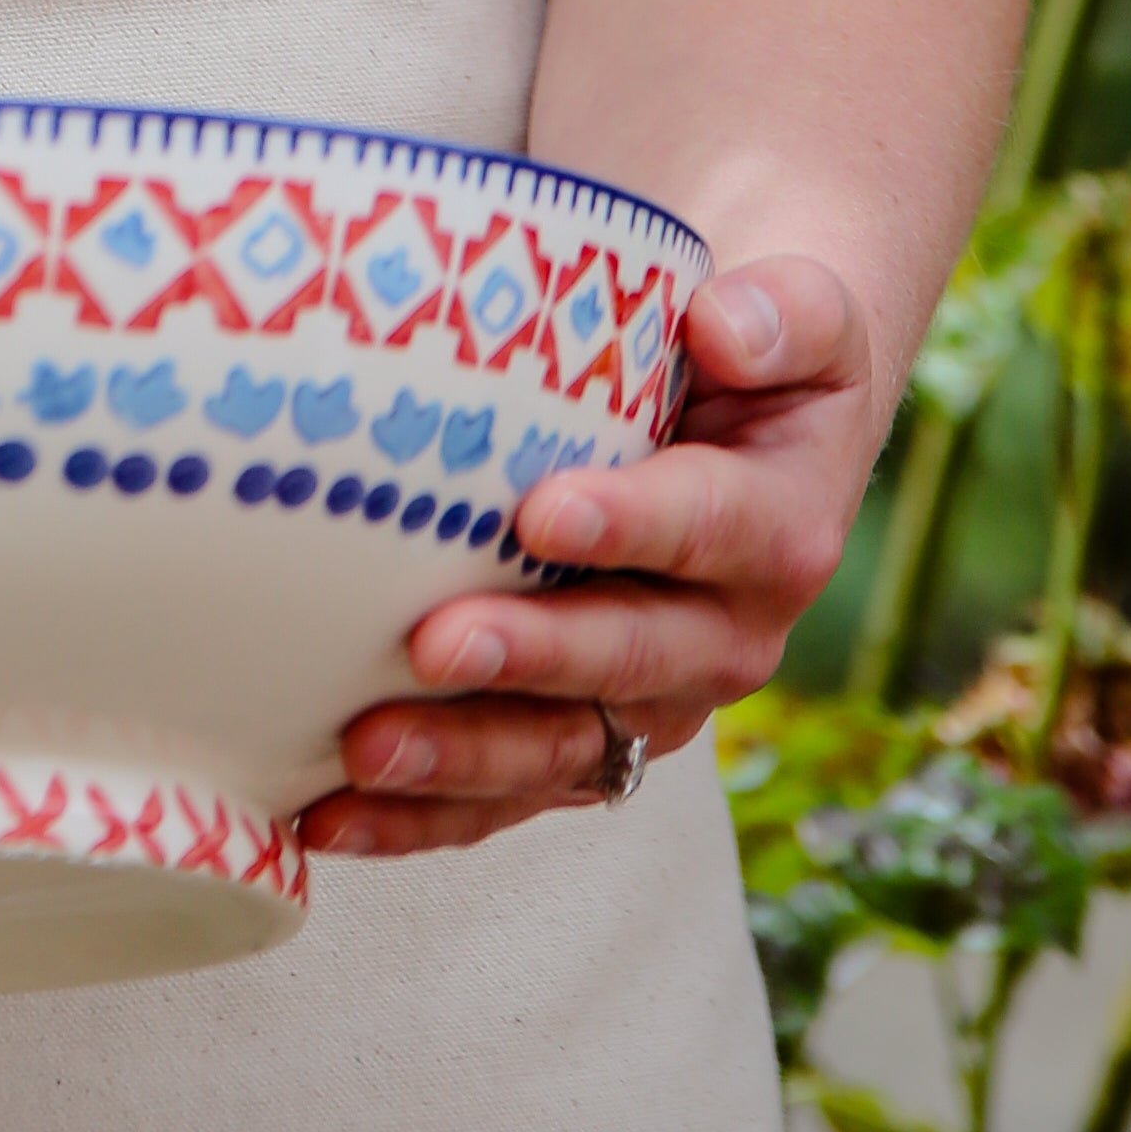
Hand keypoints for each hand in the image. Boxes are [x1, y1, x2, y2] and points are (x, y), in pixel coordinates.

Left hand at [296, 254, 877, 862]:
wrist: (748, 424)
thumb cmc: (751, 355)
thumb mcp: (801, 316)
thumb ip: (781, 318)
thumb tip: (721, 326)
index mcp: (777, 530)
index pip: (707, 527)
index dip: (630, 527)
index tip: (542, 514)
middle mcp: (725, 636)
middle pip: (627, 660)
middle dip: (531, 658)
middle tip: (435, 643)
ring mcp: (649, 701)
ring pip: (562, 750)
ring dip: (463, 758)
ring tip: (365, 749)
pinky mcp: (582, 739)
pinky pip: (507, 792)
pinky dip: (421, 814)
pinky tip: (329, 815)